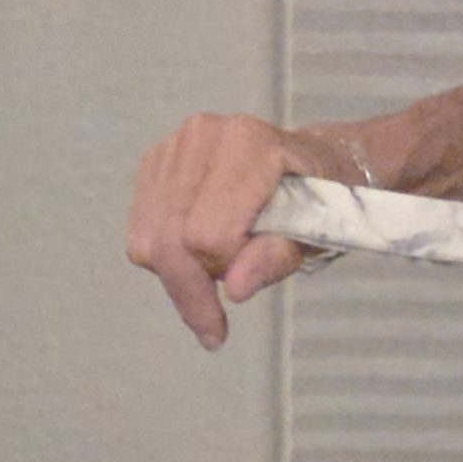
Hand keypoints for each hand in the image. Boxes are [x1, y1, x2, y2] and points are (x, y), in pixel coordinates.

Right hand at [126, 113, 356, 349]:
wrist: (311, 161)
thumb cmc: (321, 196)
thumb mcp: (319, 231)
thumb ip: (277, 258)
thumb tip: (235, 289)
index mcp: (248, 144)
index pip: (208, 233)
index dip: (226, 268)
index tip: (245, 284)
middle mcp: (203, 136)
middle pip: (170, 239)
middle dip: (191, 288)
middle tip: (213, 324)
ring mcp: (174, 147)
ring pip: (148, 240)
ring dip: (178, 275)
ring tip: (216, 275)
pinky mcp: (156, 163)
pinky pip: (141, 230)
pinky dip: (165, 258)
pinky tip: (197, 257)